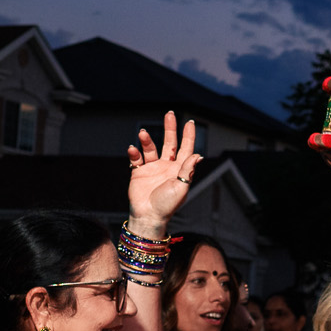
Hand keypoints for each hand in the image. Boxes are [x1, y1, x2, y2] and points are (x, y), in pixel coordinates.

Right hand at [125, 112, 200, 232]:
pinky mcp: (139, 173)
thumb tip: (198, 154)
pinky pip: (136, 158)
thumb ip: (187, 170)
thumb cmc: (167, 205)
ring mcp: (152, 169)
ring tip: (142, 133)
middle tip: (169, 114)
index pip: (185, 148)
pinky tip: (133, 149)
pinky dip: (134, 152)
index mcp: (179, 169)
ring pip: (151, 148)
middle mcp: (167, 166)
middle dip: (170, 129)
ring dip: (146, 140)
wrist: (148, 217)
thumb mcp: (181, 187)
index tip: (189, 122)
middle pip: (169, 143)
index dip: (188, 135)